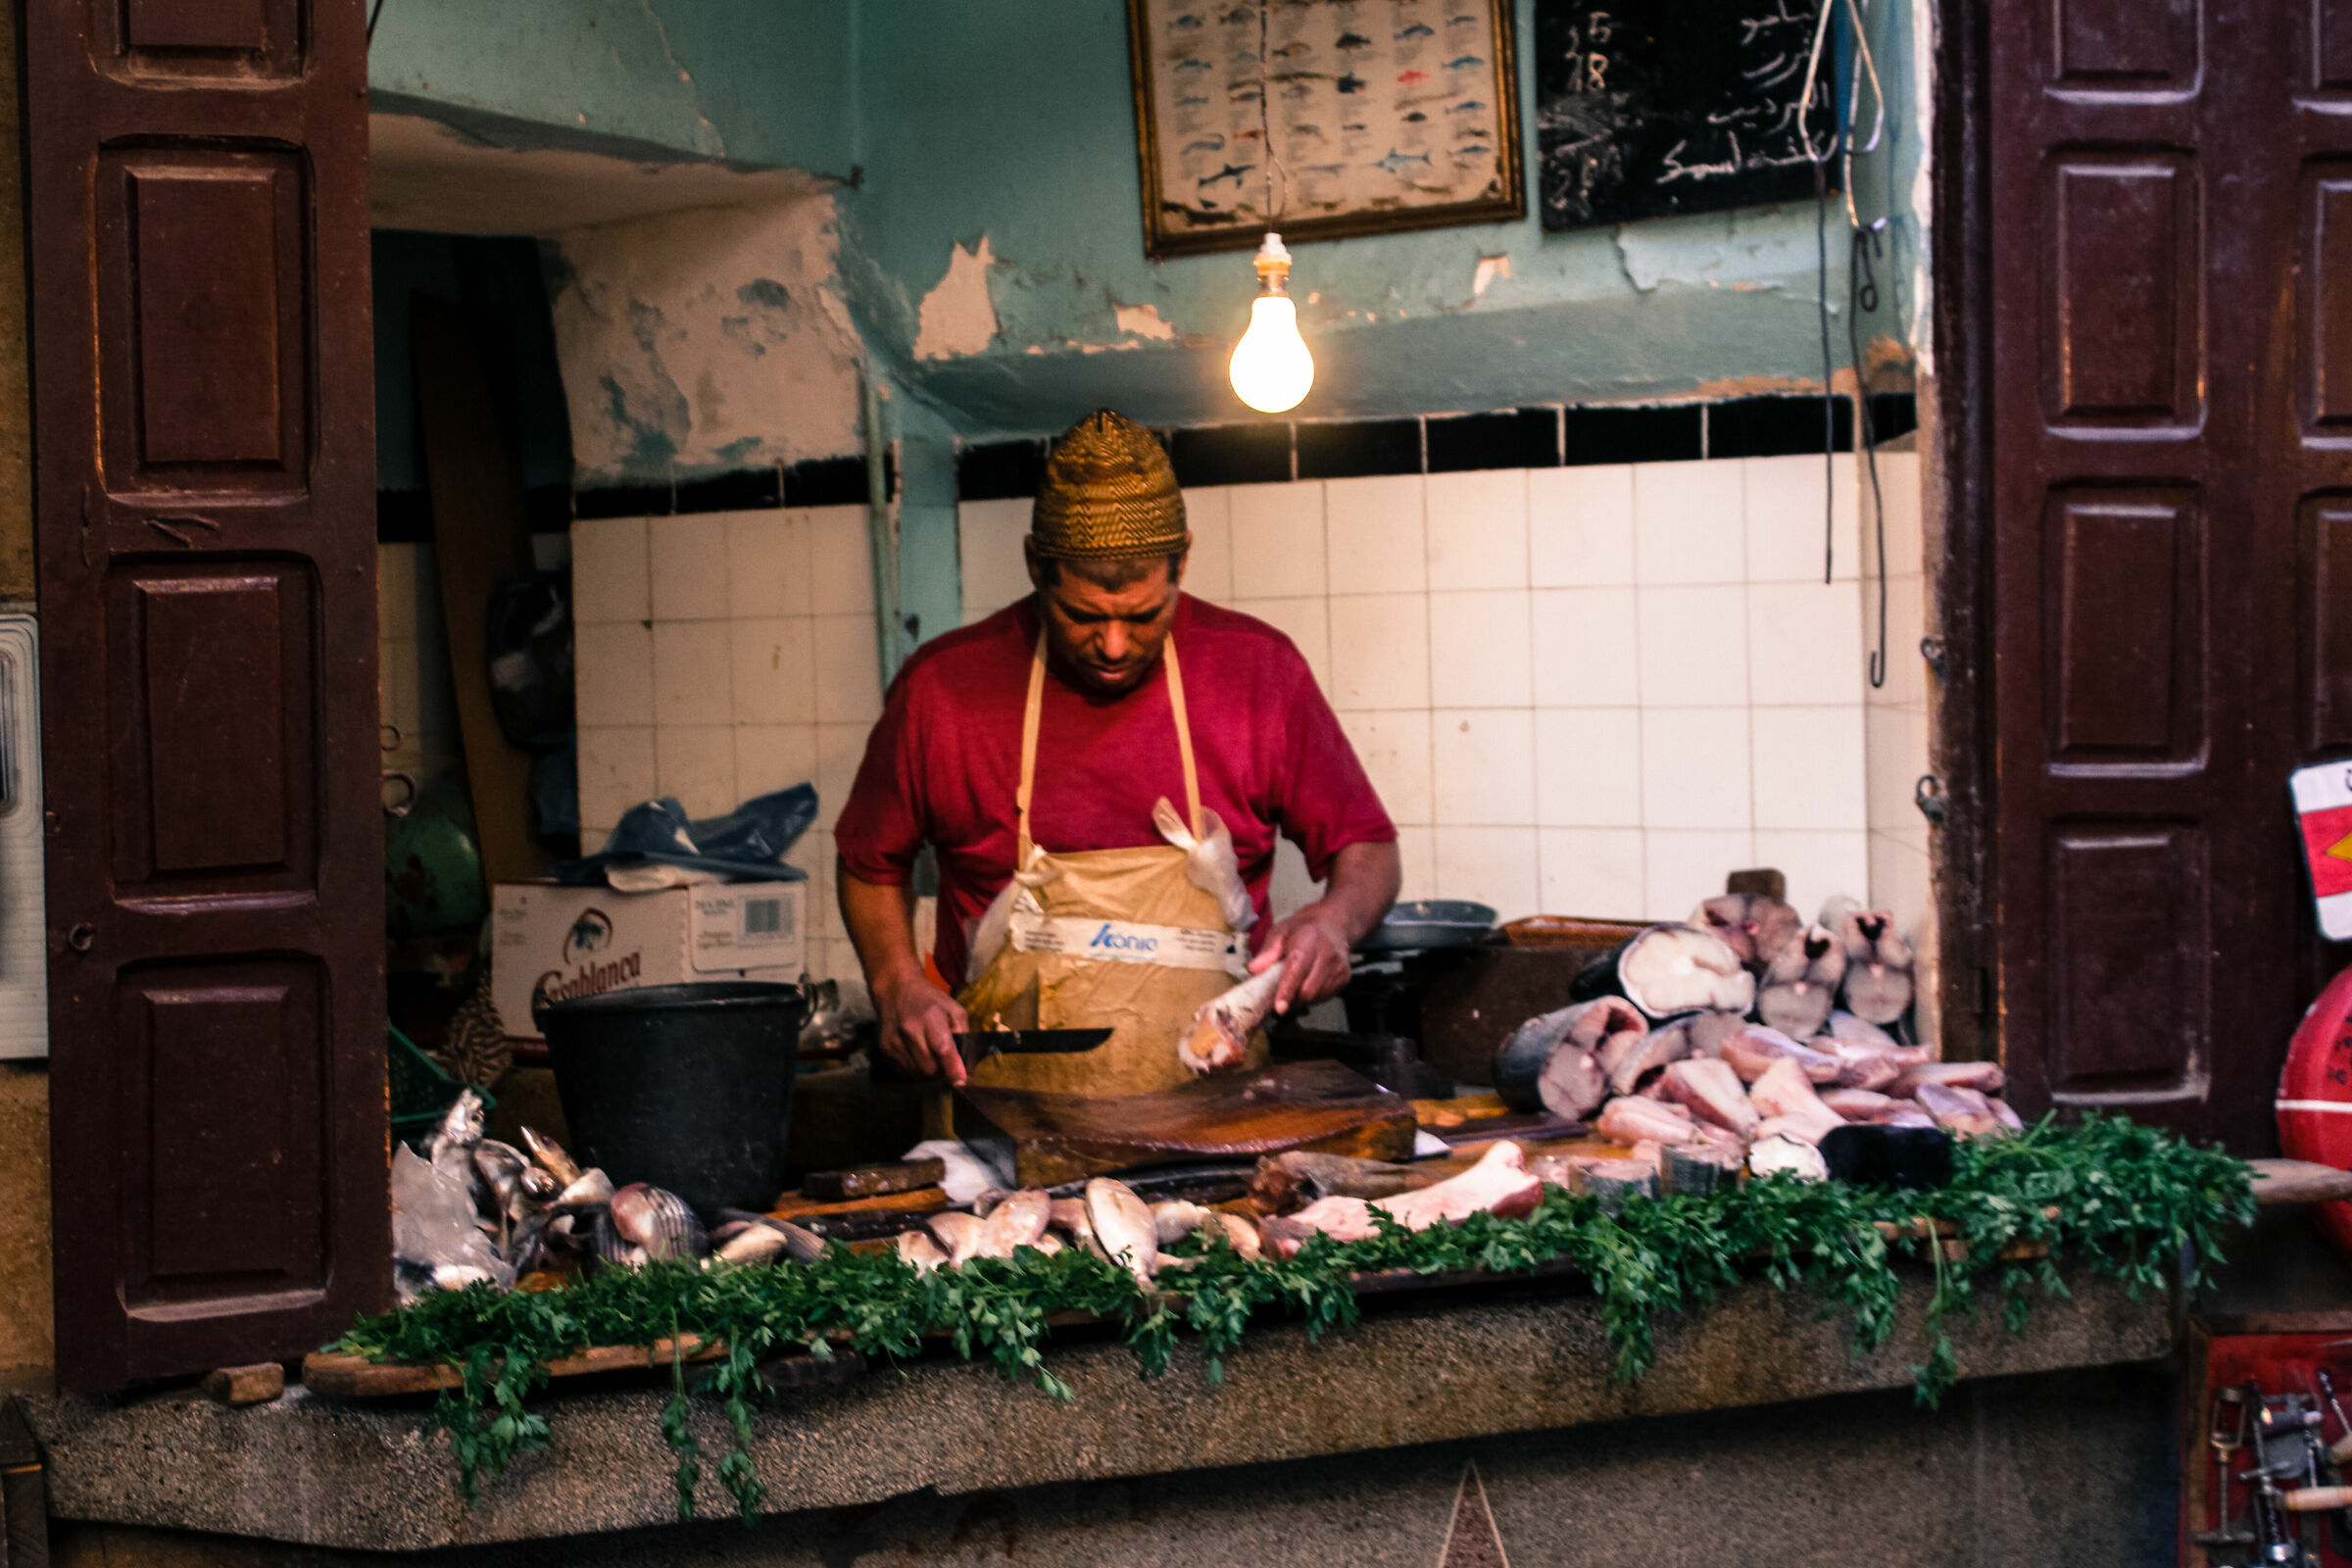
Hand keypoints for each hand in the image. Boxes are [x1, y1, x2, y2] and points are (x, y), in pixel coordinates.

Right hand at [873, 967, 968, 1085]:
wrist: (896, 990)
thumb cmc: (931, 1001)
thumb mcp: (954, 1010)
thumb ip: (964, 1037)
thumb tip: (968, 1068)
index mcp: (930, 1018)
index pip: (942, 1049)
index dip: (953, 1068)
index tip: (960, 1081)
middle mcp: (909, 1031)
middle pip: (930, 1068)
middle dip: (941, 1071)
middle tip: (945, 1061)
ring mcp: (894, 1042)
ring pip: (917, 1074)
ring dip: (928, 1072)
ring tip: (931, 1056)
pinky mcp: (885, 1050)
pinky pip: (905, 1073)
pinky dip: (915, 1069)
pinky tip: (917, 1055)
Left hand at [1249, 906, 1352, 1015]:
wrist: (1333, 924)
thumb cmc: (1302, 929)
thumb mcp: (1280, 932)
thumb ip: (1268, 951)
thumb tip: (1254, 970)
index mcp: (1309, 939)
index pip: (1297, 969)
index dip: (1287, 989)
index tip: (1279, 1007)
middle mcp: (1328, 954)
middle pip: (1308, 990)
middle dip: (1291, 998)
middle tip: (1280, 994)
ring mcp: (1339, 967)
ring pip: (1316, 997)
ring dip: (1301, 999)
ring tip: (1296, 984)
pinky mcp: (1345, 978)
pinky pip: (1325, 997)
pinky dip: (1313, 996)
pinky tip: (1309, 982)